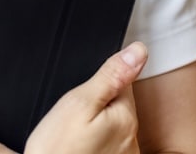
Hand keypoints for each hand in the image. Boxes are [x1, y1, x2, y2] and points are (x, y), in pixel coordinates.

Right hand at [24, 42, 148, 153]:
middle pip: (118, 105)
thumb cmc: (57, 148)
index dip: (100, 82)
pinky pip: (108, 144)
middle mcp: (132, 139)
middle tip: (73, 119)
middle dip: (97, 104)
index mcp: (126, 117)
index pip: (123, 82)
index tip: (84, 94)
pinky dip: (95, 143)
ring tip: (74, 135)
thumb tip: (138, 50)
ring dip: (96, 124)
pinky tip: (78, 148)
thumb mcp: (78, 102)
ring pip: (112, 125)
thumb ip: (110, 75)